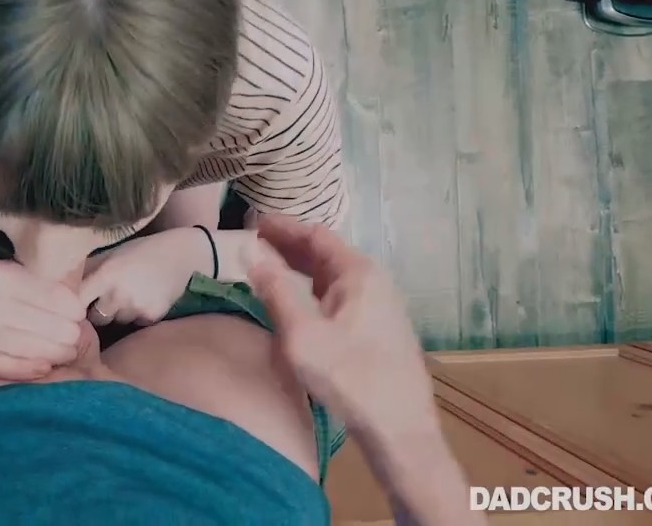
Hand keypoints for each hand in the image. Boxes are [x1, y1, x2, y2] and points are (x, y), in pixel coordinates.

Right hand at [0, 260, 84, 380]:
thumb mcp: (9, 277)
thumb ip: (39, 288)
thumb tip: (78, 310)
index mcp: (0, 276)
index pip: (50, 295)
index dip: (71, 309)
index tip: (80, 317)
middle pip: (43, 323)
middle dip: (67, 333)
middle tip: (75, 340)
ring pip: (29, 346)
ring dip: (56, 353)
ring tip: (67, 354)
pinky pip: (8, 366)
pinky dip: (30, 368)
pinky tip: (45, 368)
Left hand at [79, 229, 204, 325]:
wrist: (184, 255)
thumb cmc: (143, 251)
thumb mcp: (113, 254)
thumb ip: (89, 270)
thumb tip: (62, 285)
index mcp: (106, 274)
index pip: (77, 300)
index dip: (72, 305)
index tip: (72, 305)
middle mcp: (119, 294)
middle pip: (95, 317)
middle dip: (97, 310)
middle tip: (105, 297)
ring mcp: (137, 307)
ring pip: (116, 321)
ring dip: (117, 313)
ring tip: (130, 294)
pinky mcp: (152, 317)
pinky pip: (134, 324)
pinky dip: (136, 316)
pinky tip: (143, 299)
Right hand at [245, 216, 438, 446]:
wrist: (399, 427)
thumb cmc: (349, 376)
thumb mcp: (302, 333)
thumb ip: (275, 289)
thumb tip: (251, 252)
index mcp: (358, 272)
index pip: (315, 234)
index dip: (282, 227)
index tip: (251, 223)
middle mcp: (374, 280)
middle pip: (326, 253)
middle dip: (289, 246)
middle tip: (254, 244)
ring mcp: (381, 305)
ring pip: (334, 276)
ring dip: (301, 269)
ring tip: (270, 268)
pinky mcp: (380, 329)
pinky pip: (341, 295)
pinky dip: (314, 289)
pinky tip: (300, 301)